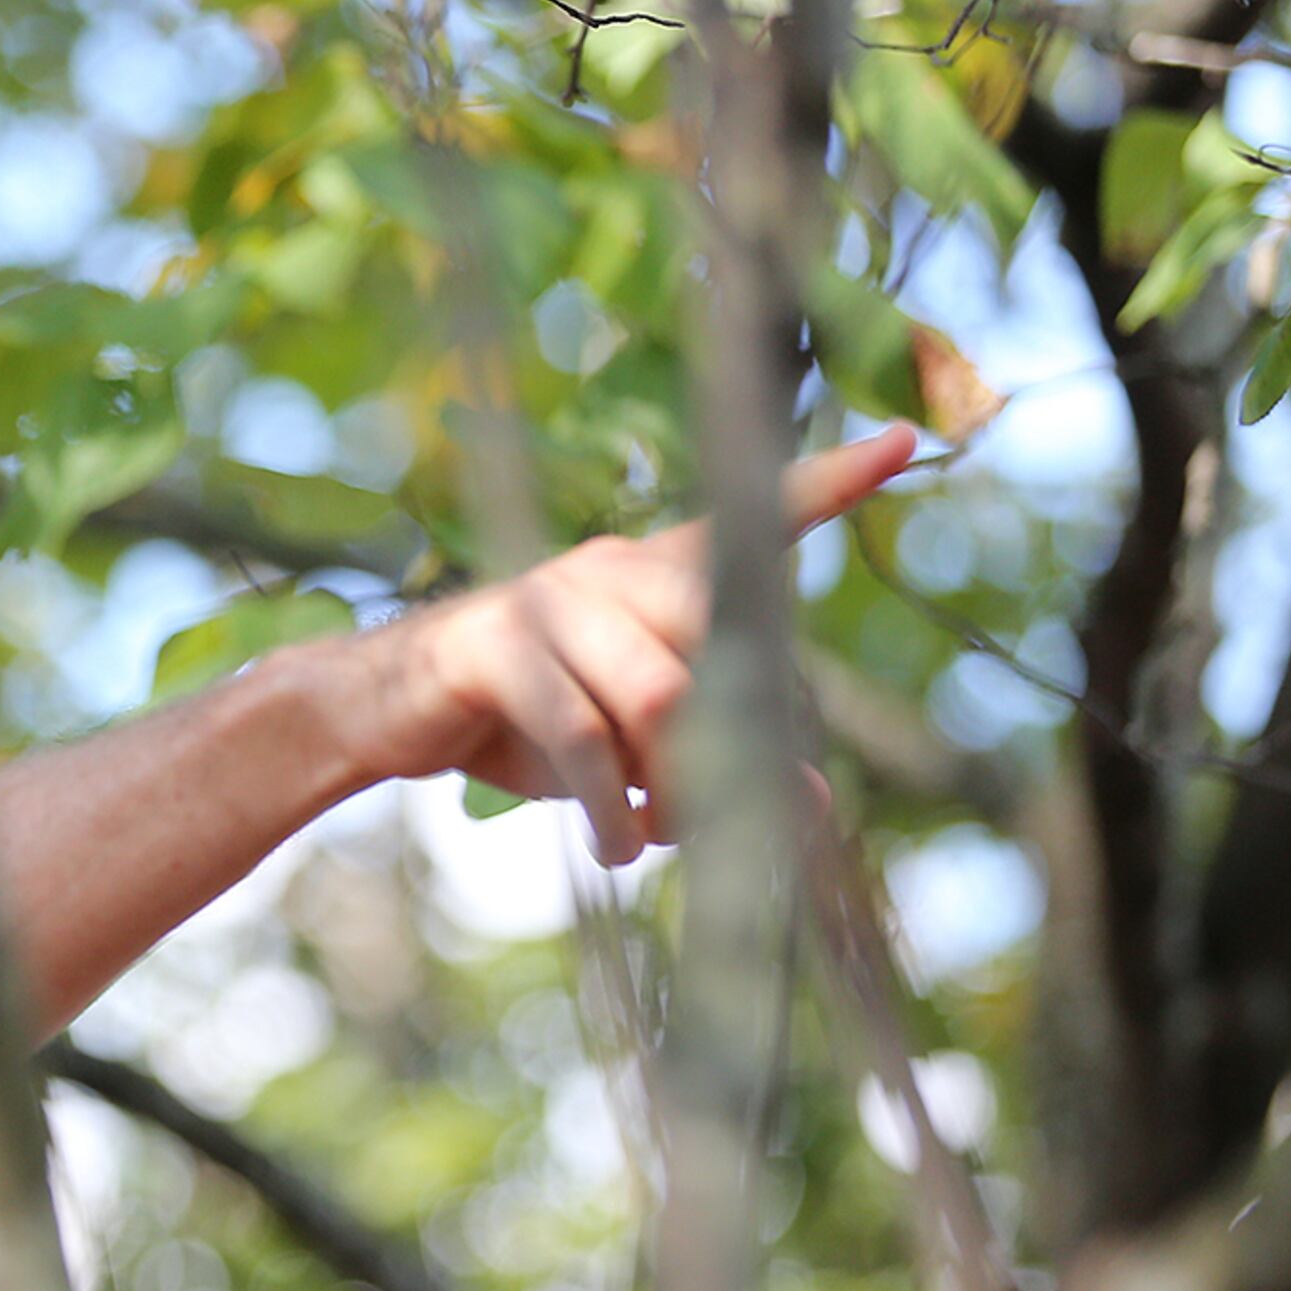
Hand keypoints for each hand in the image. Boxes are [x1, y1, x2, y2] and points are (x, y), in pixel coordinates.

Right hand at [336, 428, 915, 864]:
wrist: (382, 710)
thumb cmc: (518, 722)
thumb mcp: (626, 750)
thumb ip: (712, 762)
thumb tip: (811, 804)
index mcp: (651, 574)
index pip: (751, 520)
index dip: (828, 483)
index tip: (907, 442)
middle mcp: (609, 568)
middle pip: (720, 645)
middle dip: (733, 745)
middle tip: (721, 815)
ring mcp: (549, 599)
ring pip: (658, 696)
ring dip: (670, 786)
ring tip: (650, 839)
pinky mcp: (494, 646)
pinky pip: (579, 729)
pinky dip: (606, 802)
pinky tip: (613, 848)